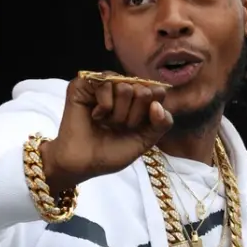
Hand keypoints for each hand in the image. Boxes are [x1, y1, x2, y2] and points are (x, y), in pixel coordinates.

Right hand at [40, 72, 173, 190]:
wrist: (84, 163)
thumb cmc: (111, 153)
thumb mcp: (145, 141)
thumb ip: (162, 123)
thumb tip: (157, 104)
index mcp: (138, 100)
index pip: (158, 92)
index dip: (151, 112)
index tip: (137, 128)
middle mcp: (122, 89)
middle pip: (143, 90)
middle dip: (133, 116)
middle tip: (118, 127)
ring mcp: (103, 85)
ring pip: (125, 86)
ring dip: (117, 113)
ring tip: (106, 123)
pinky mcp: (84, 83)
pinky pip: (105, 83)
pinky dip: (104, 105)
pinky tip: (95, 116)